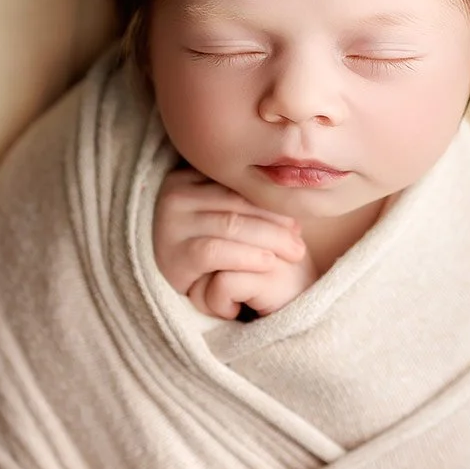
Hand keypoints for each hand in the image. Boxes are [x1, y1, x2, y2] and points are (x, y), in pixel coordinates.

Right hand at [153, 168, 310, 317]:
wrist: (172, 291)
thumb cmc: (204, 247)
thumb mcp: (218, 215)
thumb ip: (240, 198)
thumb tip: (291, 181)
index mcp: (186, 176)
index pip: (238, 184)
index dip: (271, 200)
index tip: (297, 217)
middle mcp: (173, 195)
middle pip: (237, 202)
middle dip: (275, 220)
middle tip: (300, 237)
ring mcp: (169, 224)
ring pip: (231, 225)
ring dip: (270, 239)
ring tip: (294, 252)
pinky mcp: (172, 255)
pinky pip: (215, 251)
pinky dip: (245, 257)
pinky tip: (268, 262)